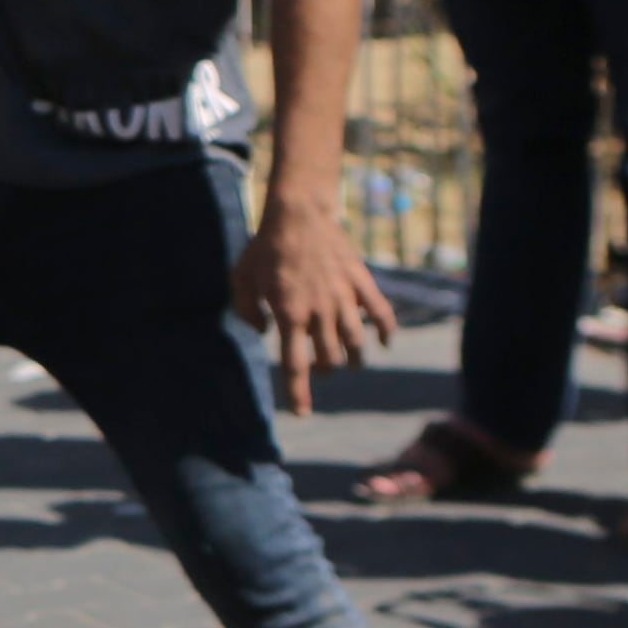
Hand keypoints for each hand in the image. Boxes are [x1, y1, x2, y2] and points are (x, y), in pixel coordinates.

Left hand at [231, 190, 397, 414]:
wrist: (298, 214)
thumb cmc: (264, 247)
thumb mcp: (241, 279)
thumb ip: (247, 311)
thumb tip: (264, 332)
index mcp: (289, 315)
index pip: (296, 365)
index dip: (299, 393)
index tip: (302, 414)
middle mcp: (320, 312)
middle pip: (331, 359)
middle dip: (326, 371)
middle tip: (321, 369)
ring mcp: (344, 298)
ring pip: (356, 343)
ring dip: (353, 359)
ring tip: (349, 363)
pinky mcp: (361, 282)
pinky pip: (381, 313)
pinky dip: (386, 331)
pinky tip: (384, 343)